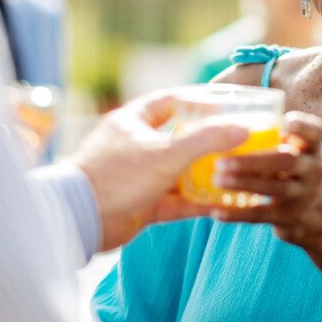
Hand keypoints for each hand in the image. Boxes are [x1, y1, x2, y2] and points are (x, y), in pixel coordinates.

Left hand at [76, 90, 247, 250]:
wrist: (80, 220)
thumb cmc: (118, 176)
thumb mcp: (167, 153)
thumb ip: (206, 140)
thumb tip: (242, 128)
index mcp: (134, 121)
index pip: (171, 101)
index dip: (199, 102)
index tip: (226, 107)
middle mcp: (135, 146)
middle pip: (178, 139)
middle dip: (207, 144)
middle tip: (235, 144)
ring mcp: (137, 176)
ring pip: (177, 172)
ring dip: (203, 176)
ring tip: (233, 176)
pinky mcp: (140, 204)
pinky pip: (173, 201)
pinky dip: (194, 203)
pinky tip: (218, 206)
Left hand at [209, 112, 321, 248]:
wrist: (317, 218)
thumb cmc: (294, 172)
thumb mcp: (296, 152)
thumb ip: (274, 138)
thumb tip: (226, 120)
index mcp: (312, 148)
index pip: (315, 132)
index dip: (303, 126)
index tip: (286, 122)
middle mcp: (312, 170)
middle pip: (286, 160)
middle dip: (253, 160)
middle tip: (221, 161)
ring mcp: (302, 195)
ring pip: (273, 188)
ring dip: (242, 183)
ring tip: (216, 179)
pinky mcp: (288, 218)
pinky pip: (260, 216)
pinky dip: (236, 214)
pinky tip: (215, 211)